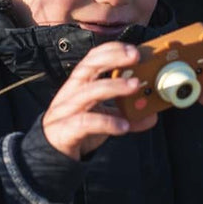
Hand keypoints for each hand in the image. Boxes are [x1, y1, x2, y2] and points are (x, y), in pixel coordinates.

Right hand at [42, 42, 156, 160]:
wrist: (51, 154)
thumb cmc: (76, 128)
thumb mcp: (103, 117)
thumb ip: (125, 114)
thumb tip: (151, 116)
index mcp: (79, 84)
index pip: (92, 58)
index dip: (111, 50)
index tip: (132, 49)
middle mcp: (71, 92)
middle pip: (88, 67)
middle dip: (112, 58)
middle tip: (135, 57)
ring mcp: (66, 110)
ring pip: (89, 92)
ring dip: (114, 86)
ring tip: (135, 86)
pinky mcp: (66, 130)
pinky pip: (87, 122)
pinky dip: (107, 122)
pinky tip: (124, 126)